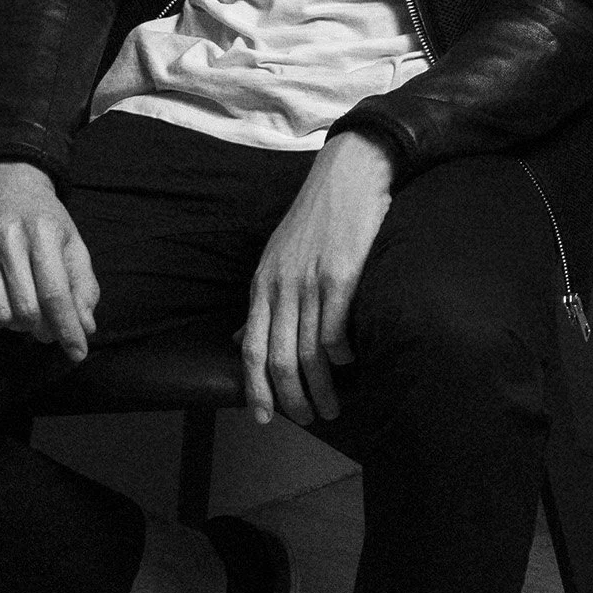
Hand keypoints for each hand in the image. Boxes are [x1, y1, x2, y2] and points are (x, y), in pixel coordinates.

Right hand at [0, 161, 99, 361]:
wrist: (3, 182)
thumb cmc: (44, 220)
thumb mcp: (72, 243)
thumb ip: (83, 285)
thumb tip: (86, 327)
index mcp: (43, 230)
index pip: (56, 292)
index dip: (68, 328)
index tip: (78, 353)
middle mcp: (8, 235)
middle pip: (27, 309)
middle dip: (43, 328)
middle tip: (47, 324)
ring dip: (16, 325)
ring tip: (23, 310)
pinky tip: (0, 306)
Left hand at [241, 131, 396, 427]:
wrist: (347, 174)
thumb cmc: (316, 219)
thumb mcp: (276, 257)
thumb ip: (263, 301)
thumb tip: (241, 339)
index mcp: (262, 284)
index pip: (251, 349)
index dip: (254, 389)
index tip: (263, 418)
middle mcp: (282, 287)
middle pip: (280, 360)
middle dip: (293, 399)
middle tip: (311, 418)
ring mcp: (310, 282)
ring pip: (310, 353)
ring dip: (323, 388)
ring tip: (335, 406)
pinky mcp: (342, 274)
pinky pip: (336, 329)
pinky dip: (342, 354)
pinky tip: (351, 361)